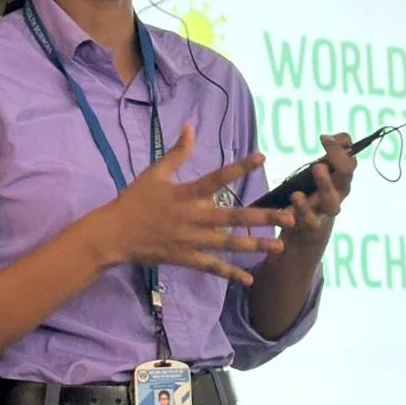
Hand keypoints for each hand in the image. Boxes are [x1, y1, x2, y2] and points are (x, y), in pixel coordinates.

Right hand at [102, 124, 292, 284]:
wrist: (114, 234)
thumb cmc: (135, 200)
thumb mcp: (155, 173)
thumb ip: (177, 153)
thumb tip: (190, 126)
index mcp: (187, 194)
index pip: (218, 178)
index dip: (240, 167)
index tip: (263, 158)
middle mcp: (194, 217)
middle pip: (233, 216)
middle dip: (263, 217)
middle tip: (291, 217)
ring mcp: (192, 240)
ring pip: (229, 244)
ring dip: (255, 245)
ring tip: (281, 246)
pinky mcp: (187, 258)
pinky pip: (212, 267)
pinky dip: (230, 273)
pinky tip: (250, 278)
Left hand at [287, 133, 356, 236]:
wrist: (305, 239)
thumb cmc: (314, 201)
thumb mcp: (322, 177)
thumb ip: (331, 157)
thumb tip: (338, 138)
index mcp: (340, 181)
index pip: (349, 160)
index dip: (341, 147)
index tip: (324, 137)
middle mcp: (337, 195)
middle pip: (346, 177)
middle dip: (339, 160)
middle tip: (327, 142)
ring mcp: (325, 212)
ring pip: (331, 200)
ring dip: (326, 183)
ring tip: (318, 168)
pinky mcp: (312, 227)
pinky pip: (310, 219)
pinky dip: (303, 208)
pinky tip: (296, 196)